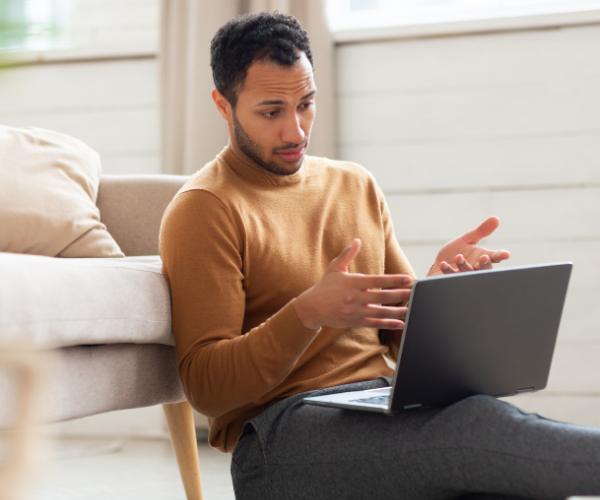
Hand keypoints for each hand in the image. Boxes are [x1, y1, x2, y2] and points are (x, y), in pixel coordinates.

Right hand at [294, 238, 413, 329]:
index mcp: (352, 282)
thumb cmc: (325, 286)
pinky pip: (374, 323)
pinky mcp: (355, 321)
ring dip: (397, 311)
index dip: (394, 280)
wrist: (312, 308)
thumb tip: (357, 241)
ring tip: (411, 309)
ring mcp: (355, 311)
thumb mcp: (335, 268)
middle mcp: (355, 297)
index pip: (377, 280)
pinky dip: (388, 323)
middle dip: (399, 294)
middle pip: (381, 296)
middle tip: (414, 293)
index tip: (407, 279)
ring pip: (380, 312)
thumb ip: (347, 255)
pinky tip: (400, 323)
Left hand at [428, 216, 510, 275]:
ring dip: (464, 265)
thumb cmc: (456, 253)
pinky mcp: (450, 279)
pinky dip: (447, 270)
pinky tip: (444, 264)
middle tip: (484, 257)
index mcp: (482, 258)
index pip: (495, 257)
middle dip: (485, 264)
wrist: (439, 265)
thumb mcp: (468, 240)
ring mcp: (463, 276)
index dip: (500, 256)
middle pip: (484, 269)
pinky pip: (450, 276)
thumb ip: (481, 231)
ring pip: (467, 273)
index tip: (506, 254)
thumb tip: (496, 218)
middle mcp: (475, 269)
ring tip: (458, 257)